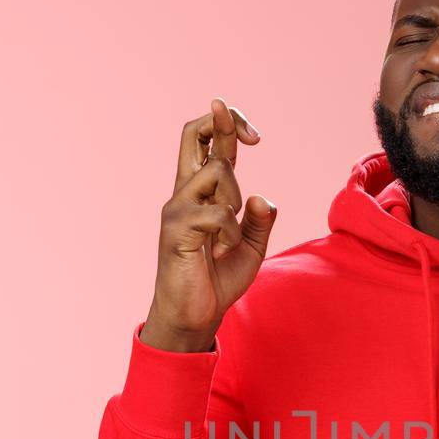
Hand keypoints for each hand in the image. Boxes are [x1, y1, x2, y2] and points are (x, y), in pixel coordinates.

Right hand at [141, 97, 277, 351]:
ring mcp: (177, 208)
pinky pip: (217, 213)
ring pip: (215, 171)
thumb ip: (260, 221)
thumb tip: (262, 198)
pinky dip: (231, 231)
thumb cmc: (218, 281)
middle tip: (254, 139)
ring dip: (236, 196)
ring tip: (231, 231)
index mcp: (202, 192)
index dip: (229, 124)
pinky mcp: (176, 229)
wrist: (195, 316)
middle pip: (192, 132)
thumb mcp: (251, 248)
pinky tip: (223, 250)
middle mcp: (185, 191)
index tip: (255, 137)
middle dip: (223, 122)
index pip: (208, 141)